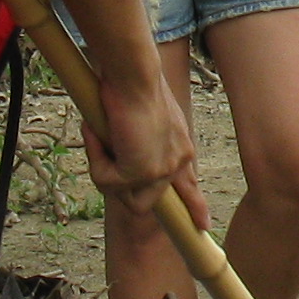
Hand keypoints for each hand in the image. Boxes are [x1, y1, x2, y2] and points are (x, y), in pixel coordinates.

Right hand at [82, 80, 205, 233]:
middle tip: (104, 166)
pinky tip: (97, 132)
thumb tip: (113, 150)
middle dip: (120, 189)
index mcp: (181, 146)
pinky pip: (106, 180)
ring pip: (122, 195)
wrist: (134, 74)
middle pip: (146, 201)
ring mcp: (160, 170)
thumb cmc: (132, 83)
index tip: (202, 225)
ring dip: (102, 169)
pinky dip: (95, 158)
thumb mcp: (141, 115)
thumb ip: (136, 139)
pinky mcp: (141, 172)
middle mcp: (177, 160)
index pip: (189, 184)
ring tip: (97, 134)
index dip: (194, 205)